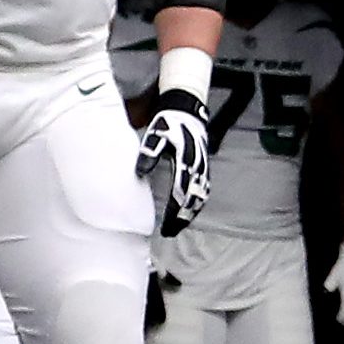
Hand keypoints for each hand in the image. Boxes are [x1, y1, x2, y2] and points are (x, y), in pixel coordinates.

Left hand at [139, 90, 215, 235]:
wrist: (187, 110)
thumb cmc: (169, 123)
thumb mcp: (156, 134)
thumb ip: (149, 153)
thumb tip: (139, 172)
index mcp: (185, 160)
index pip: (180, 193)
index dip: (174, 212)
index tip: (166, 226)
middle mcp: (197, 166)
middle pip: (193, 199)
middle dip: (183, 218)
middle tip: (171, 232)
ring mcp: (203, 167)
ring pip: (201, 196)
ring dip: (192, 212)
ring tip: (180, 226)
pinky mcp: (204, 166)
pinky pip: (204, 189)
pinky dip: (198, 202)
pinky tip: (191, 210)